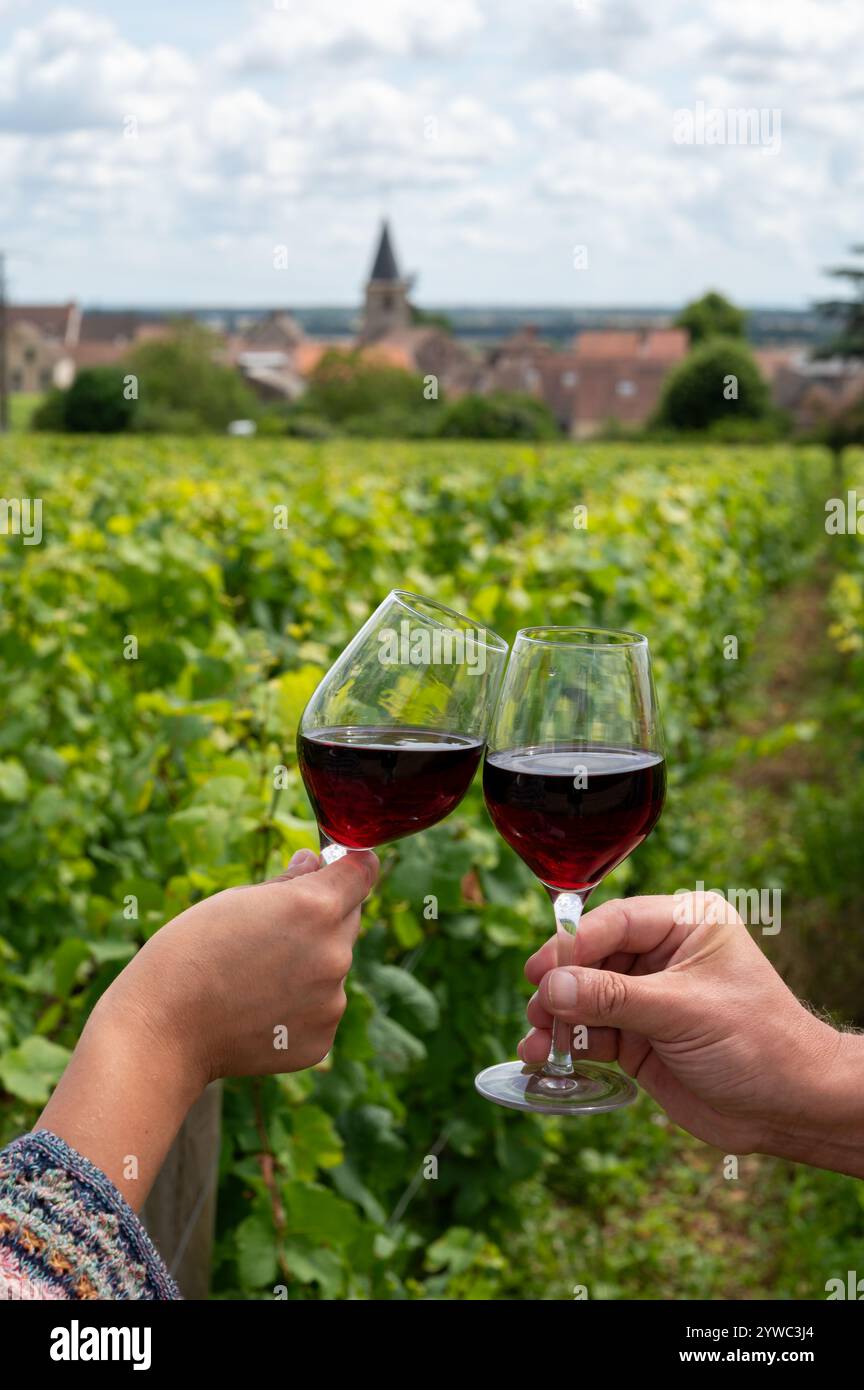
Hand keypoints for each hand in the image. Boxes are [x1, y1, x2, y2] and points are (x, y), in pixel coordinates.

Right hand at [102, 847, 379, 1087]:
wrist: (161, 1030)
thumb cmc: (189, 952)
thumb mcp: (236, 899)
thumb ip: (289, 882)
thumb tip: (316, 864)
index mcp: (316, 908)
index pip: (363, 872)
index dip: (352, 864)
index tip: (341, 864)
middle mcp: (334, 954)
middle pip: (347, 919)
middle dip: (322, 916)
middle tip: (269, 931)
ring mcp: (331, 1002)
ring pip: (333, 967)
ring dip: (309, 964)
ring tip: (253, 976)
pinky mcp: (321, 1040)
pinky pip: (320, 1009)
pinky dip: (299, 1005)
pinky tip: (257, 1009)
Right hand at [519, 892, 863, 1175]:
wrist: (790, 1109)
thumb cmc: (756, 1043)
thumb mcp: (683, 1012)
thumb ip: (613, 998)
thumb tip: (550, 986)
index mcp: (686, 925)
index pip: (617, 921)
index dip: (575, 944)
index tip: (539, 969)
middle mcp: (663, 955)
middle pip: (593, 959)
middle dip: (561, 987)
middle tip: (536, 1009)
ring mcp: (648, 997)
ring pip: (586, 999)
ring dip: (558, 1021)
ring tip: (536, 1044)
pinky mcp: (638, 1037)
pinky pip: (592, 1034)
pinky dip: (569, 1046)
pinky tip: (546, 1060)